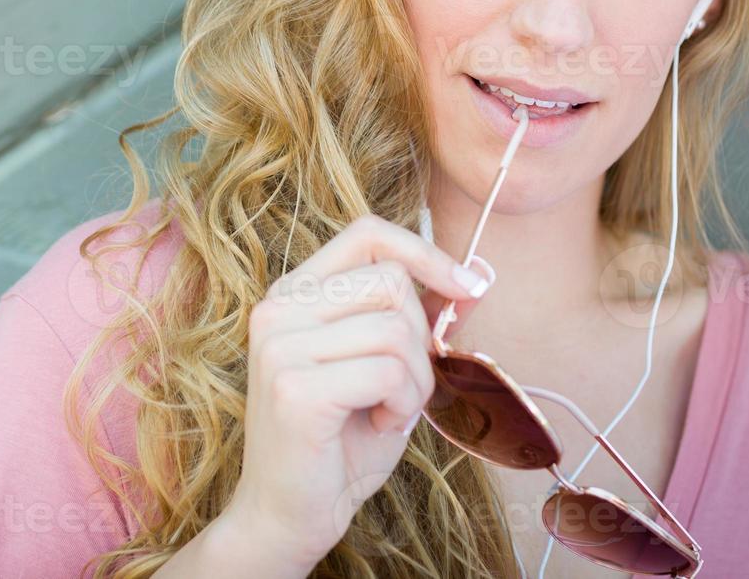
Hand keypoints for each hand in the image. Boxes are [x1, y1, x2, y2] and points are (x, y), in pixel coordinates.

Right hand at [223, 214, 493, 571]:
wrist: (290, 514)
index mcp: (292, 294)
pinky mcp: (294, 385)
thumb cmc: (340, 442)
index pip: (366, 235)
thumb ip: (414, 320)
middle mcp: (276, 309)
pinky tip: (379, 423)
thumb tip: (472, 281)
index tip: (466, 286)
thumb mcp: (383, 367)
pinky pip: (388, 370)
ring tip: (388, 409)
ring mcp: (279, 344)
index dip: (424, 252)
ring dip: (415, 379)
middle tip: (402, 387)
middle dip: (420, 338)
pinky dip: (403, 403)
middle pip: (390, 282)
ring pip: (394, 328)